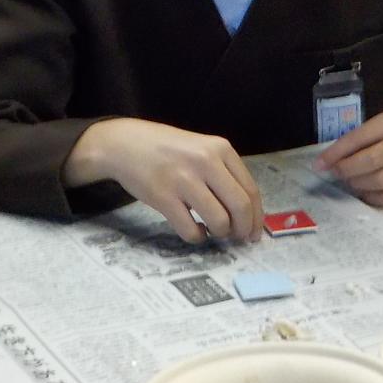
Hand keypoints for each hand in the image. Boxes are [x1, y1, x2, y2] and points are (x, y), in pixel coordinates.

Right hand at [66, 119, 263, 243]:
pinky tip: (194, 230)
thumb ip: (223, 173)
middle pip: (240, 207)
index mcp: (220, 149)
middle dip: (243, 229)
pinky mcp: (163, 197)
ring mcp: (184, 179)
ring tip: (212, 230)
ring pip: (219, 221)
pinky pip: (190, 230)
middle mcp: (205, 162)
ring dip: (219, 233)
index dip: (257, 218)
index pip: (251, 190)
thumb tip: (247, 213)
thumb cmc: (167, 149)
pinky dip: (197, 237)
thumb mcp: (201, 148)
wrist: (125, 143)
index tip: (254, 232)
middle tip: (238, 238)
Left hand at [317, 110, 382, 208]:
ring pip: (378, 182)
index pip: (358, 138)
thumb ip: (361, 139)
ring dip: (357, 185)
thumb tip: (329, 160)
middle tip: (336, 173)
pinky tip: (365, 192)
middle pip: (368, 163)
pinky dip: (371, 198)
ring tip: (351, 181)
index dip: (335, 153)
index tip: (318, 164)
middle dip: (345, 171)